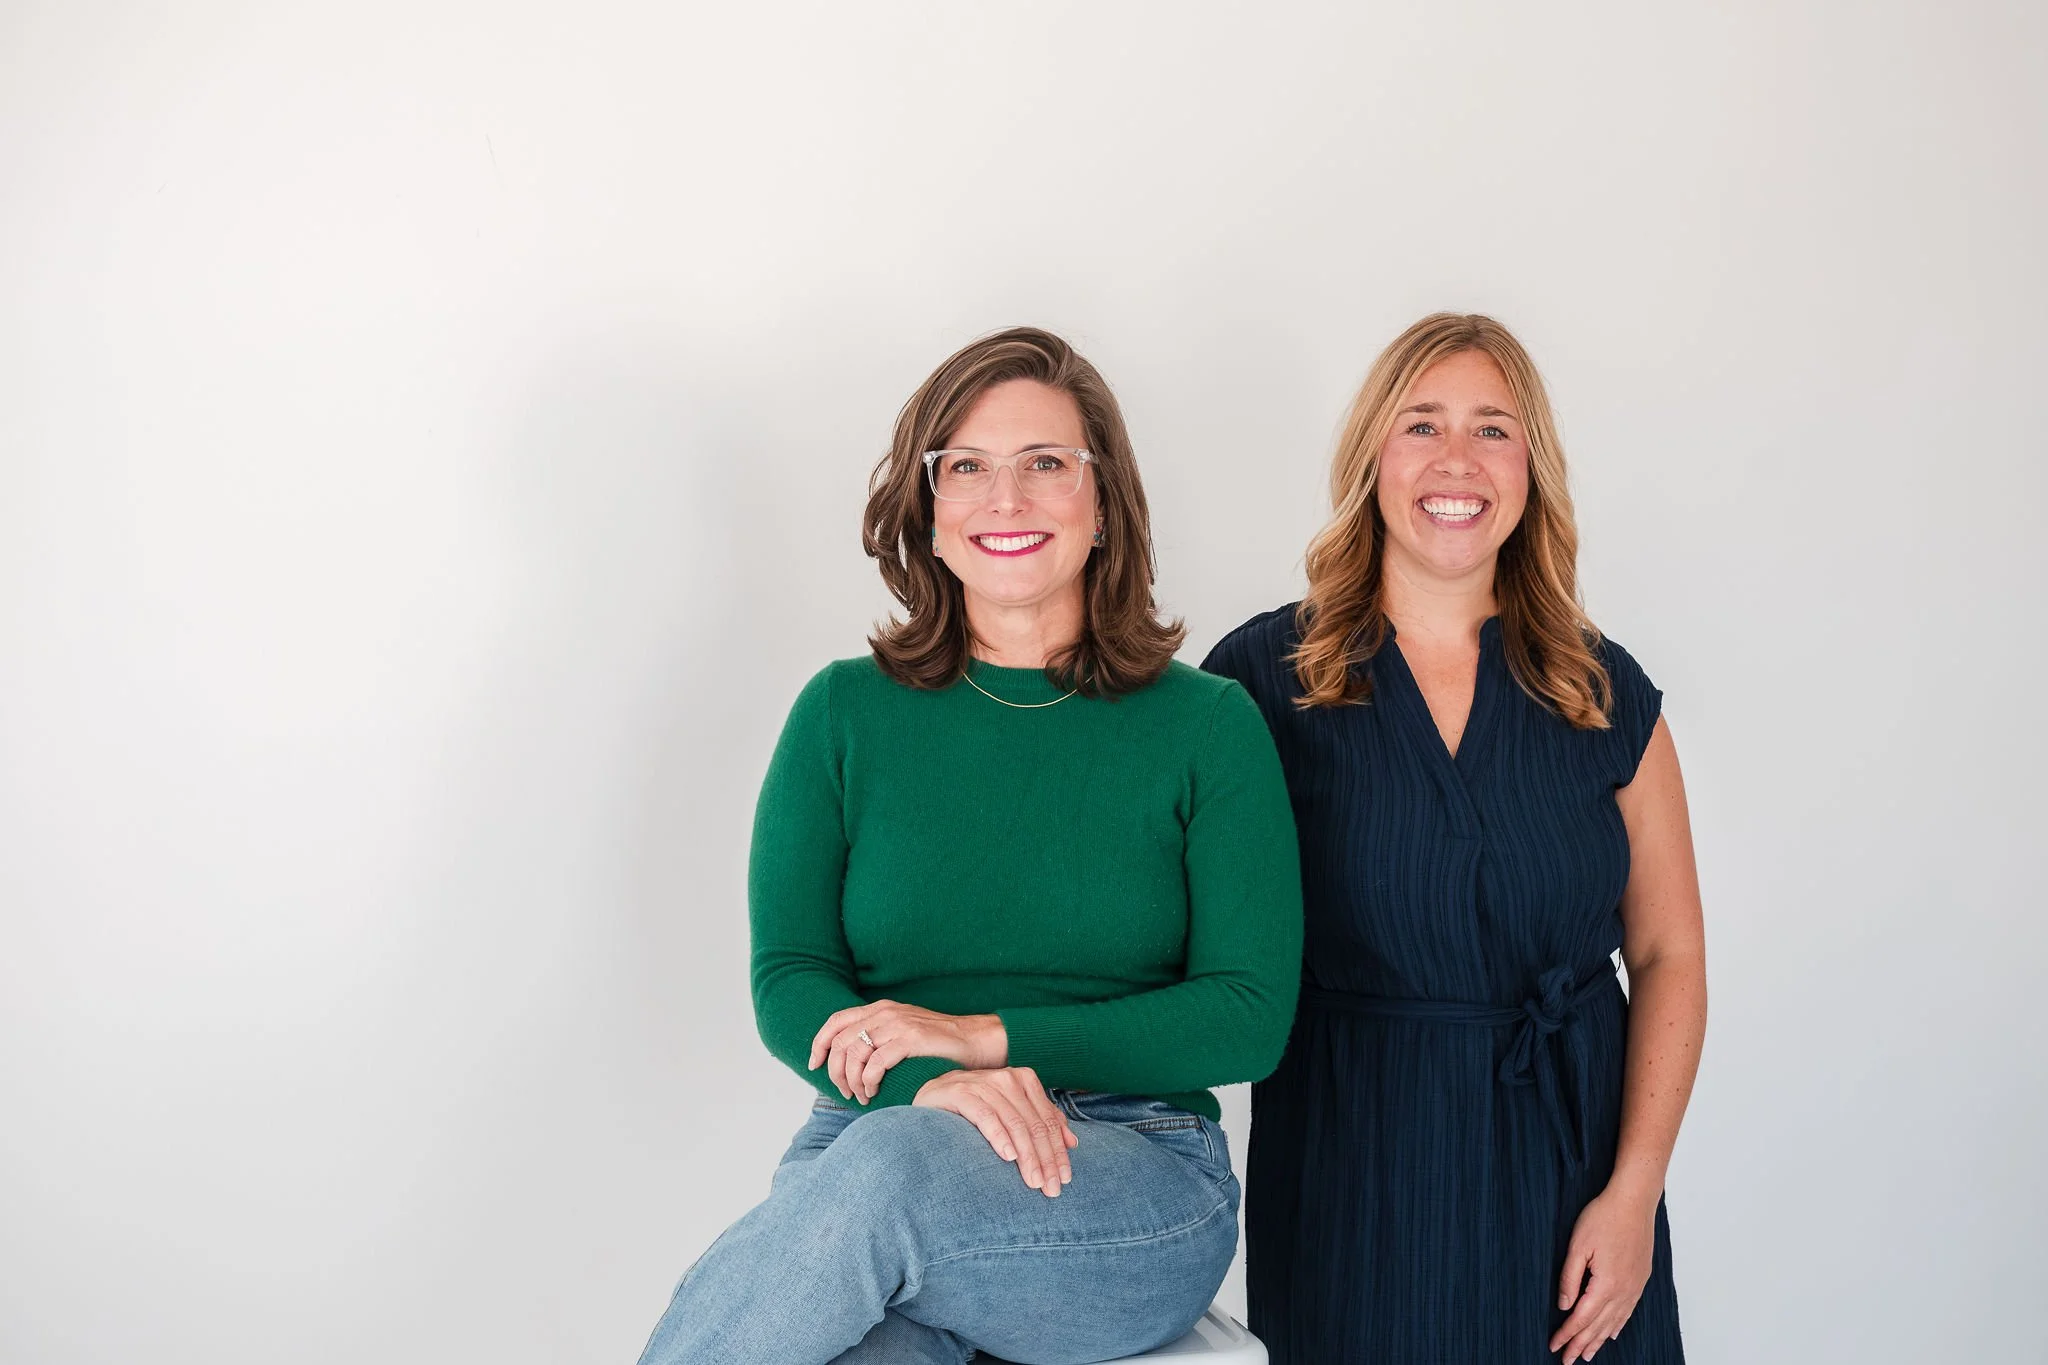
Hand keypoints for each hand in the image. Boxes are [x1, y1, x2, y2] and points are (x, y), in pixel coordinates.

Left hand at [808, 1000, 1005, 1104]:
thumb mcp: (903, 1034)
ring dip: (853, 1080)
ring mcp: (898, 1025)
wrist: (976, 1041)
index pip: (836, 1021)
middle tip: (846, 1092)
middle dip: (837, 1071)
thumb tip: (848, 1062)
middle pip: (842, 1041)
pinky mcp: (911, 1040)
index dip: (819, 1043)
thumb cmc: (938, 1046)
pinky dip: (869, 1080)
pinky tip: (875, 1091)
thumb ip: (878, 1039)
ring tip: (862, 1096)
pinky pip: (876, 1062)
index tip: (815, 1064)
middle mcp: (886, 1013)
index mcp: (881, 1009)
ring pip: (855, 1053)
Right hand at [913, 1067, 1078, 1197]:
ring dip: (1027, 1155)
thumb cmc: (975, 1107)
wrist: (931, 1094)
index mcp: (1024, 1080)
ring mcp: (983, 1084)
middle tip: (1051, 1188)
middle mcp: (1007, 1079)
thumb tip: (1073, 1142)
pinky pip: (986, 1116)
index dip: (1059, 1152)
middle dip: (1046, 1159)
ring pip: (1015, 1123)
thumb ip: (1040, 1121)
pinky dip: (999, 1136)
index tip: (1065, 1179)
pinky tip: (1008, 1156)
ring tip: (1034, 1181)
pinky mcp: (960, 1092)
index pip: (1048, 1121)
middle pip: (1034, 1124)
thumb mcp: (1011, 1111)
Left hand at [1550, 1184, 1657, 1362]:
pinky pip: (1628, 1310)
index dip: (1567, 1334)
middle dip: (1581, 1344)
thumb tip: (1563, 1305)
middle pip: (1599, 1325)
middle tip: (1567, 1360)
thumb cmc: (1604, 1217)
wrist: (1634, 1201)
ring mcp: (1635, 1286)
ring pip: (1615, 1322)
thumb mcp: (1577, 1246)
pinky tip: (1612, 1333)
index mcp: (1606, 1284)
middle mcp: (1624, 1291)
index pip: (1582, 1318)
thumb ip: (1569, 1278)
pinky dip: (1618, 1325)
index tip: (1554, 1346)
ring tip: (1587, 1354)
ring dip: (1599, 1339)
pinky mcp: (1641, 1278)